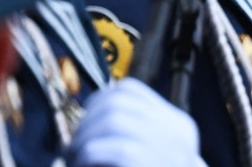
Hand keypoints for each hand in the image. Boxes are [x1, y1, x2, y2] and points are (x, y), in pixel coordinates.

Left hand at [68, 78, 204, 166]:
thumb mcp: (155, 159)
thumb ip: (135, 139)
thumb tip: (91, 123)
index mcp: (178, 128)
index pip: (130, 91)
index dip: (98, 103)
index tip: (84, 127)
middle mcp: (176, 133)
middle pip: (118, 102)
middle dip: (86, 122)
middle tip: (73, 150)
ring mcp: (167, 148)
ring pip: (113, 118)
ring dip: (84, 139)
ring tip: (76, 160)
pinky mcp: (145, 162)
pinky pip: (108, 146)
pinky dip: (86, 155)